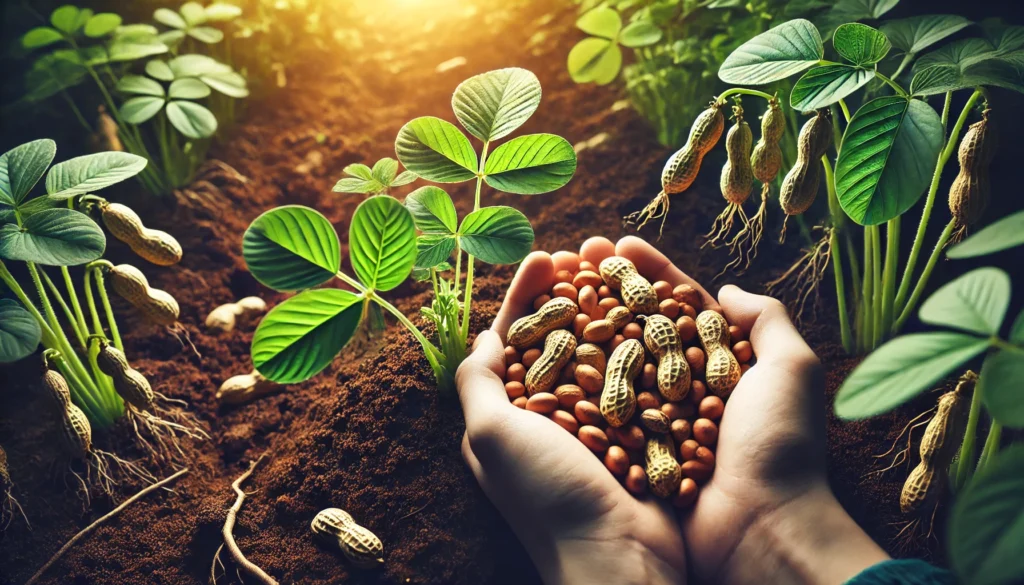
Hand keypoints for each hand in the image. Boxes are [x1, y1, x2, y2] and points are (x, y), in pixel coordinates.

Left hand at [455, 242, 685, 584]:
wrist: (618, 556)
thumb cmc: (547, 495)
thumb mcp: (491, 434)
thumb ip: (477, 382)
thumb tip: (483, 338)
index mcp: (506, 418)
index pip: (510, 340)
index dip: (525, 295)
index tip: (545, 254)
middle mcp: (548, 420)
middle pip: (556, 339)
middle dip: (570, 293)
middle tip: (590, 252)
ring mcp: (594, 427)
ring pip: (600, 354)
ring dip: (608, 311)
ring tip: (625, 273)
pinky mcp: (634, 435)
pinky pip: (636, 381)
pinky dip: (642, 347)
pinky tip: (656, 317)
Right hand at [574, 236, 887, 584]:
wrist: (760, 529)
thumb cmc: (779, 446)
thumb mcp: (790, 368)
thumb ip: (766, 319)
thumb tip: (727, 290)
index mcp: (724, 363)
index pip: (680, 303)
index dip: (648, 272)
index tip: (617, 244)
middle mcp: (683, 386)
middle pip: (637, 324)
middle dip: (605, 288)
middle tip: (571, 255)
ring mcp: (654, 416)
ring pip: (611, 360)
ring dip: (581, 324)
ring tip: (550, 291)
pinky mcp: (630, 446)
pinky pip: (597, 405)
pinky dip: (573, 378)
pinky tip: (545, 351)